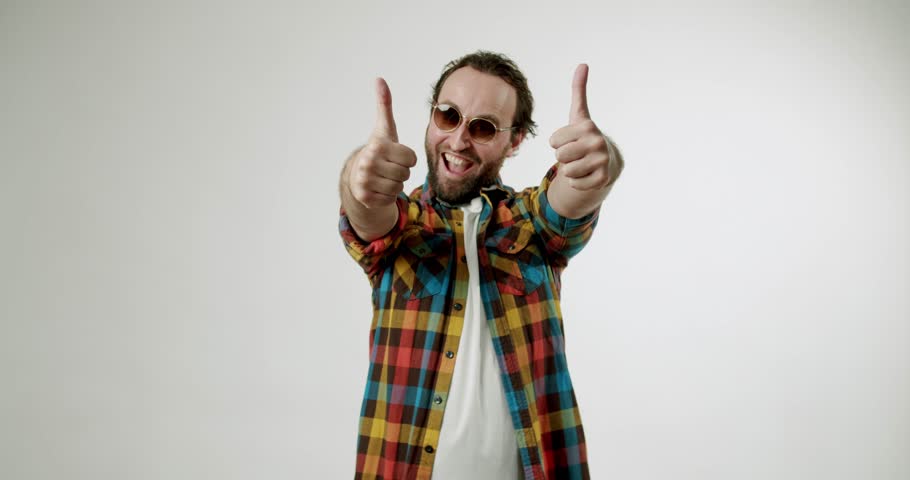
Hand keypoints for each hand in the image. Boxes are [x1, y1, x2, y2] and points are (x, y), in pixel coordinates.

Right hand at [347, 78, 417, 207]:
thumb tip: (380, 79)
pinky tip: (379, 188)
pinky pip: (390, 199)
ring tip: (384, 177)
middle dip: (401, 172)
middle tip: (388, 167)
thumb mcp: (384, 128)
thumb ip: (384, 104)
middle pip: (405, 173)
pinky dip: (388, 195)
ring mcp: (365, 182)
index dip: (407, 158)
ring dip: (395, 184)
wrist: (358, 174)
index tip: (395, 155)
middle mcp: (368, 164)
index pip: (411, 159)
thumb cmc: (379, 150)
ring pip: (399, 187)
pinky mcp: (365, 198)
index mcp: (377, 147)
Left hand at [549, 64, 619, 189]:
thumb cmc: (585, 136)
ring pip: (567, 171)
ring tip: (581, 162)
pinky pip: (576, 184)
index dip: (557, 143)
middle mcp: (597, 142)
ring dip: (570, 169)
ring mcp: (601, 161)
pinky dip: (577, 182)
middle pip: (559, 156)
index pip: (553, 141)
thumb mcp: (578, 114)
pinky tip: (587, 173)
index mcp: (587, 127)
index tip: (570, 139)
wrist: (606, 159)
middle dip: (563, 156)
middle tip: (575, 153)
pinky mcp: (602, 179)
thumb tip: (583, 64)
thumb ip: (578, 90)